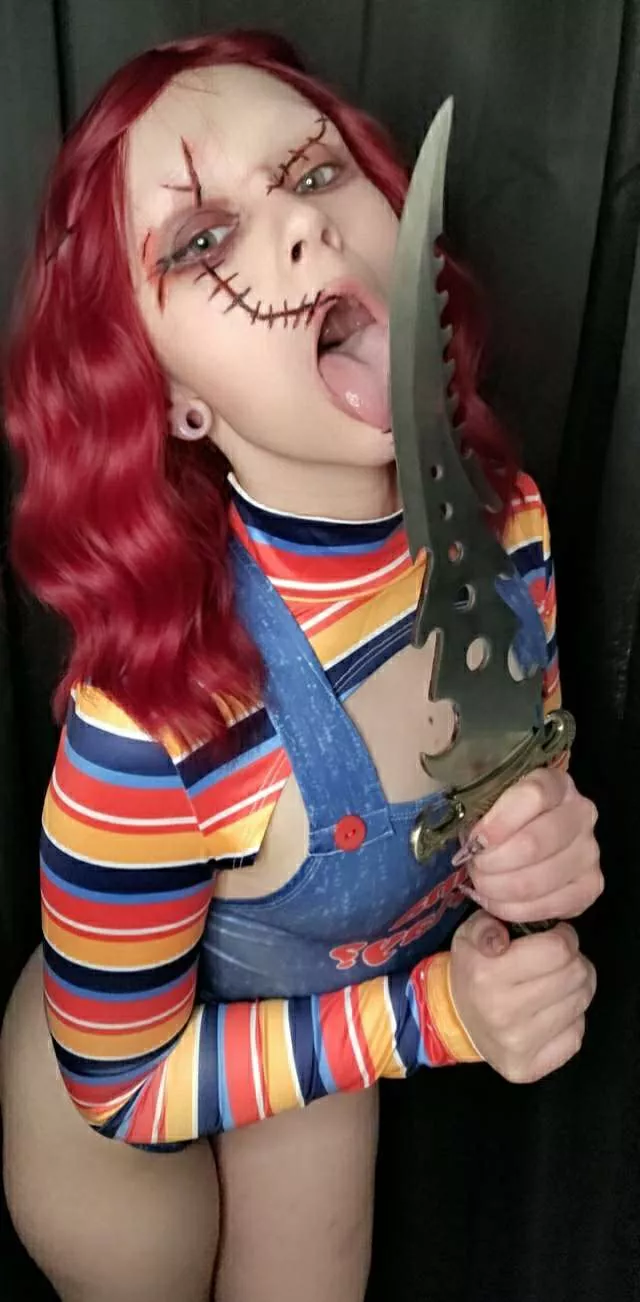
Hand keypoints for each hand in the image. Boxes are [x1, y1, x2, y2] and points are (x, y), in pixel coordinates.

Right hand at [449, 910, 596, 1082]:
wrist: (456, 1019)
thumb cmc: (474, 969)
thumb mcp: (470, 934)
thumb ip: (487, 924)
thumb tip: (501, 937)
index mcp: (487, 974)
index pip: (557, 950)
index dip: (564, 938)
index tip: (556, 938)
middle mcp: (502, 1011)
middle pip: (575, 975)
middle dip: (574, 962)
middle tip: (560, 962)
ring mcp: (517, 1044)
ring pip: (580, 1004)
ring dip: (577, 988)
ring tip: (560, 984)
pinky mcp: (529, 1067)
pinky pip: (575, 1035)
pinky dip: (571, 1019)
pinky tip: (552, 1012)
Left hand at [456, 768, 602, 925]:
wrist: (525, 842)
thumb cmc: (498, 817)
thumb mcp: (484, 796)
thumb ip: (472, 800)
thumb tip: (449, 815)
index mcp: (556, 782)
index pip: (533, 796)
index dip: (499, 821)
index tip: (474, 840)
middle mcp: (581, 814)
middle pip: (534, 843)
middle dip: (491, 862)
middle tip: (472, 864)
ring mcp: (589, 852)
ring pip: (537, 880)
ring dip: (497, 887)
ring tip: (480, 881)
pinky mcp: (589, 888)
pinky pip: (547, 907)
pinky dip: (511, 908)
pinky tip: (494, 899)